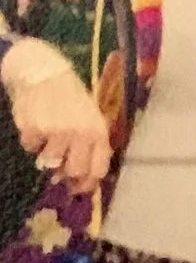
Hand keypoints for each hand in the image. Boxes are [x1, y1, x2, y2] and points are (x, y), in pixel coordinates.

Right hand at [6, 42, 110, 194]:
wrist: (44, 72)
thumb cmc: (70, 97)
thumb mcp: (90, 117)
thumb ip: (88, 143)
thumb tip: (77, 175)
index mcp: (98, 131)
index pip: (97, 169)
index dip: (87, 184)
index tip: (78, 189)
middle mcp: (80, 133)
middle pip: (73, 171)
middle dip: (65, 175)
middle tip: (58, 171)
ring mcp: (56, 132)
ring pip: (49, 162)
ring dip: (46, 155)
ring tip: (48, 138)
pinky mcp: (34, 129)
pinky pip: (30, 147)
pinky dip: (31, 141)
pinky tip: (36, 125)